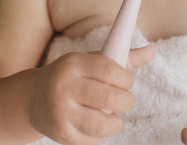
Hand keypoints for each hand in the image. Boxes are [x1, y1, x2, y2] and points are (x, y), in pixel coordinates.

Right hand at [29, 45, 155, 144]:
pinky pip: (93, 140)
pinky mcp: (61, 135)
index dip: (125, 79)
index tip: (126, 83)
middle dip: (126, 101)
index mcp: (74, 63)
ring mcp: (61, 112)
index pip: (109, 70)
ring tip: (113, 115)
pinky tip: (95, 124)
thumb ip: (124, 58)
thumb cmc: (73, 76)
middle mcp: (65, 86)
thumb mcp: (92, 61)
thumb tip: (153, 50)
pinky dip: (101, 135)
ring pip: (103, 123)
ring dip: (116, 122)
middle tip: (125, 100)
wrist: (33, 99)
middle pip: (109, 98)